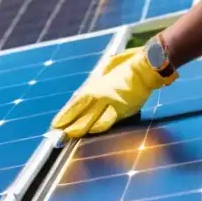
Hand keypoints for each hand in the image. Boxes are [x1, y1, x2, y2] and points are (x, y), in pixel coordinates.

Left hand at [51, 47, 175, 138]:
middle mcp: (99, 94)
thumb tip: (92, 85)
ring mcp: (109, 102)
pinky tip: (92, 132)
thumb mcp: (108, 68)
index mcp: (95, 85)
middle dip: (69, 125)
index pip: (76, 103)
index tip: (56, 124)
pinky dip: (99, 126)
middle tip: (58, 136)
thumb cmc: (128, 64)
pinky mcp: (122, 108)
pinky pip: (108, 119)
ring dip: (81, 128)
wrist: (145, 66)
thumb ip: (98, 79)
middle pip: (80, 113)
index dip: (65, 114)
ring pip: (91, 118)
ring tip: (71, 136)